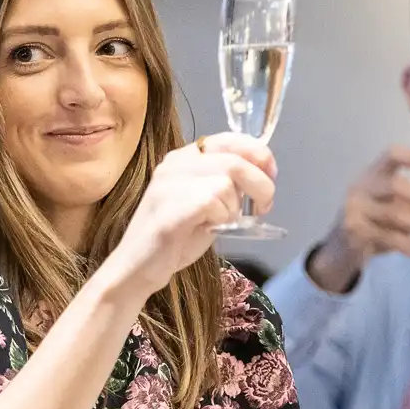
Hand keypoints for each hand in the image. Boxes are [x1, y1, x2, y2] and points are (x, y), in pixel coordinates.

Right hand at [97, 134, 277, 306]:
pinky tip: (210, 228)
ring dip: (235, 206)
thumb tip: (262, 176)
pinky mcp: (168, 208)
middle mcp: (174, 164)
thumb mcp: (207, 204)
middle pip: (235, 160)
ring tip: (224, 222)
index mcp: (183, 158)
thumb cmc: (175, 240)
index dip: (258, 154)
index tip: (271, 175)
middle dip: (260, 185)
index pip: (230, 139)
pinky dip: (221, 218)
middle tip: (263, 207)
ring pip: (226, 182)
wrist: (138, 269)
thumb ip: (228, 186)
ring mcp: (168, 184)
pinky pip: (212, 201)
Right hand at [306, 145, 409, 292]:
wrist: (342, 245)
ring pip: (393, 214)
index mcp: (374, 172)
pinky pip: (388, 237)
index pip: (392, 155)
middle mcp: (362, 186)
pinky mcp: (355, 231)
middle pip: (394, 186)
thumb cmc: (376, 218)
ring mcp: (356, 209)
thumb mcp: (395, 203)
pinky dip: (409, 245)